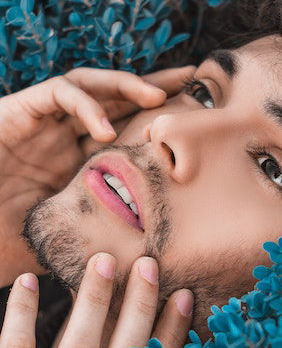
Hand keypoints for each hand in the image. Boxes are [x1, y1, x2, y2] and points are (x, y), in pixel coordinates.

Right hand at [0, 65, 194, 286]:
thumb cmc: (6, 240)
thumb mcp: (67, 240)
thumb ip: (101, 244)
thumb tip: (146, 269)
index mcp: (79, 160)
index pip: (126, 131)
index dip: (158, 122)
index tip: (196, 122)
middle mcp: (64, 136)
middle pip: (115, 98)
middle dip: (153, 85)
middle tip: (191, 79)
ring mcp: (43, 122)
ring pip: (90, 83)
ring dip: (125, 85)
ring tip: (157, 96)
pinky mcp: (19, 110)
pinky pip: (59, 93)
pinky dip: (87, 104)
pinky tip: (107, 129)